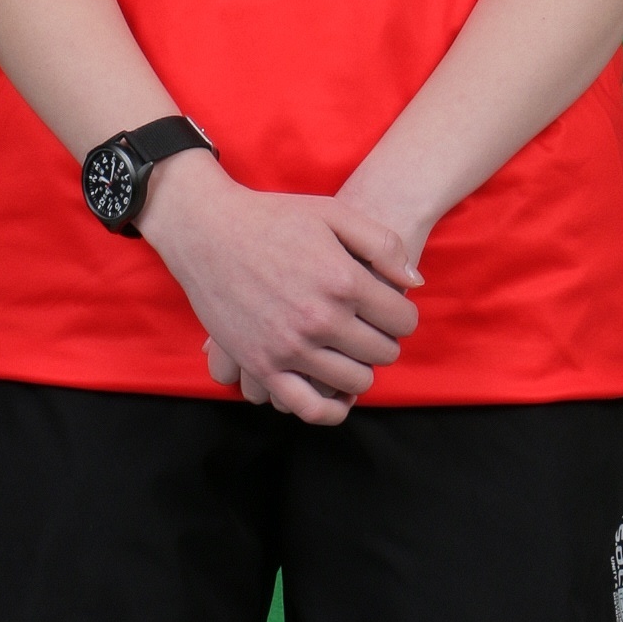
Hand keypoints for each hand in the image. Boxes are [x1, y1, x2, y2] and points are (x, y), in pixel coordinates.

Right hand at [136, 157, 420, 425]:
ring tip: (351, 350)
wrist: (207, 230)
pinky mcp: (262, 366)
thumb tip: (415, 284)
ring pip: (355, 381)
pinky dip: (332, 408)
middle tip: (370, 327)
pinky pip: (310, 407)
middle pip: (383, 352)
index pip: (403, 319)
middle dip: (385, 339)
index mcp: (343, 281)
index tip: (391, 309)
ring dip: (362, 368)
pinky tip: (336, 392)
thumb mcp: (334, 213)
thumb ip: (383, 244)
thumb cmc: (272, 217)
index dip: (404, 314)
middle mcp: (320, 318)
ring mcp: (290, 347)